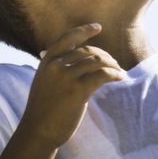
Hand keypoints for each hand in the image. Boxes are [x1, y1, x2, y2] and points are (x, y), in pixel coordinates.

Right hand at [17, 23, 124, 150]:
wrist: (38, 131)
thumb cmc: (43, 108)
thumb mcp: (44, 80)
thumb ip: (56, 66)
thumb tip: (75, 52)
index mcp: (47, 61)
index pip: (68, 38)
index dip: (84, 31)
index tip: (98, 27)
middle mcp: (56, 65)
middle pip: (88, 50)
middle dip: (105, 55)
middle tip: (114, 64)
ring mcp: (66, 77)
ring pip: (97, 61)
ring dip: (112, 65)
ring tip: (119, 71)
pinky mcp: (78, 90)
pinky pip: (103, 75)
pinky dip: (115, 74)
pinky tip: (120, 77)